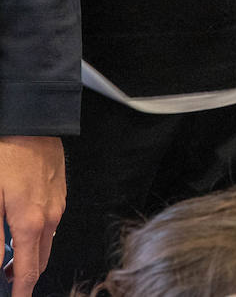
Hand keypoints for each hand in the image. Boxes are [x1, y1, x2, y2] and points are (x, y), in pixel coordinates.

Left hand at [0, 136, 65, 296]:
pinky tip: (24, 227)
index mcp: (31, 222)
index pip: (30, 269)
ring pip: (47, 240)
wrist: (34, 122)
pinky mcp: (59, 191)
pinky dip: (38, 234)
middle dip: (26, 275)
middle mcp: (50, 216)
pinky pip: (51, 222)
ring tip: (13, 258)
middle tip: (9, 282)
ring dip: (33, 254)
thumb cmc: (7, 155)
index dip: (23, 289)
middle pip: (42, 259)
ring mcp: (58, 203)